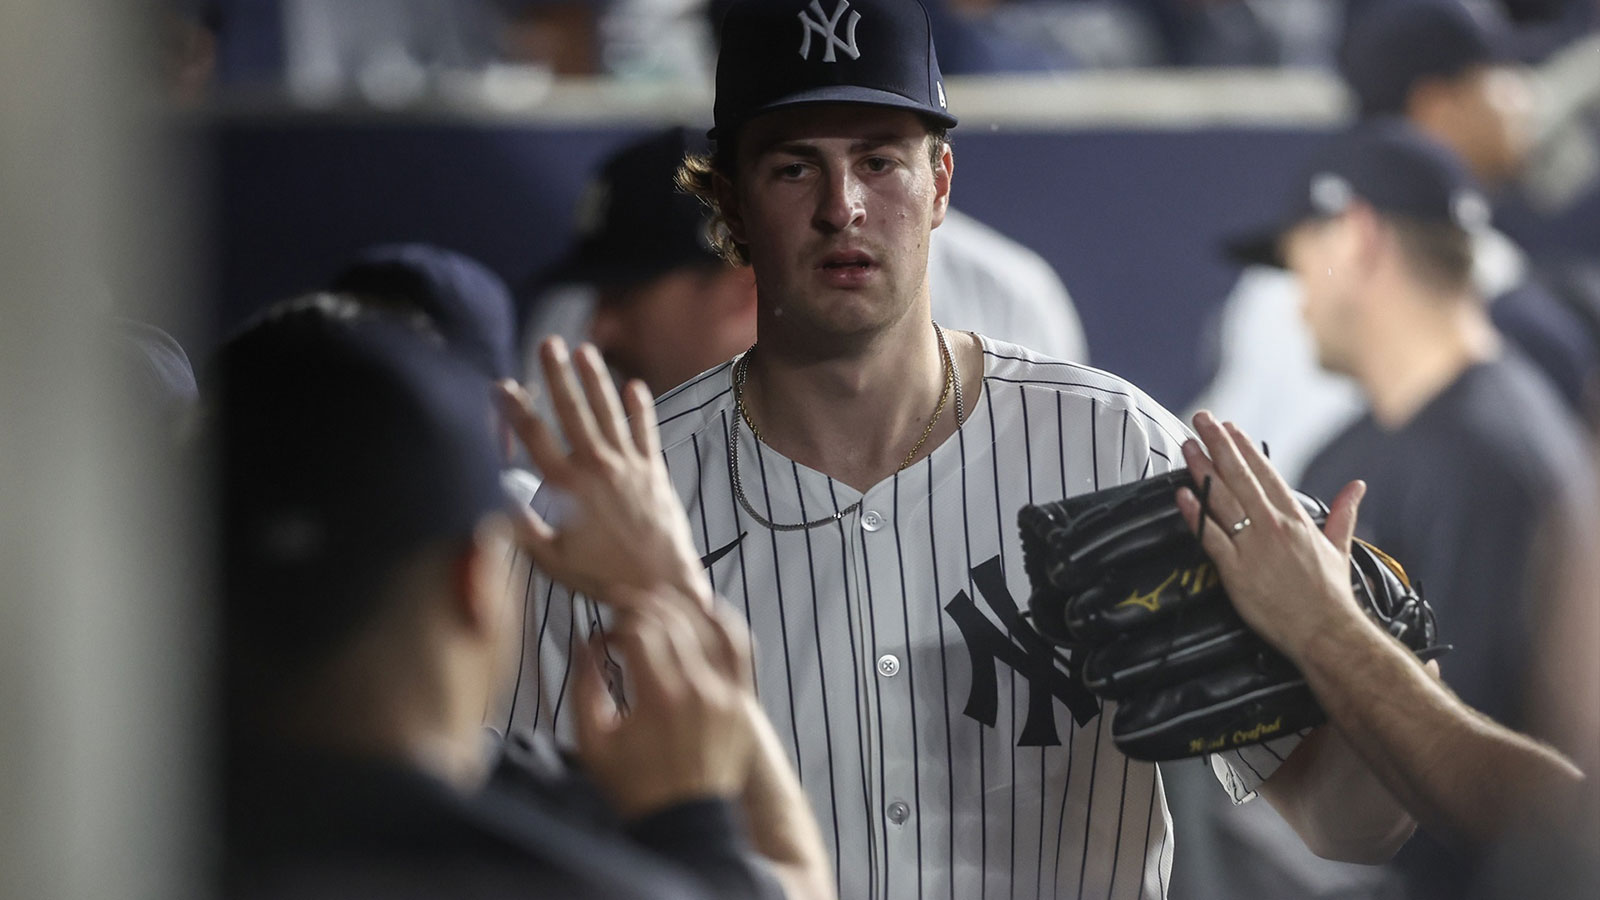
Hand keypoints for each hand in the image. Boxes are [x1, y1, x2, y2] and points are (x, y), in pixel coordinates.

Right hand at [496, 337, 710, 609]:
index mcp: (566, 487)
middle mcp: (596, 467)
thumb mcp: (551, 561)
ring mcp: (628, 466)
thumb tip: (497, 500)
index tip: (501, 384)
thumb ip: (524, 528)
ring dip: (596, 380)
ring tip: (586, 351)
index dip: (515, 408)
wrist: (661, 587)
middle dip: (558, 375)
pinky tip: (635, 386)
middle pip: (573, 411)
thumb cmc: (602, 578)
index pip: (534, 437)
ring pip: (609, 412)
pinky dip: (641, 408)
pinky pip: (646, 432)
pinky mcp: (654, 472)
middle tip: (548, 344)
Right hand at [573, 588, 757, 819]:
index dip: (614, 623)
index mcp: (659, 698)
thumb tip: (584, 643)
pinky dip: (723, 625)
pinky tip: (705, 612)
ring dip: (681, 606)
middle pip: (671, 621)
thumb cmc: (635, 787)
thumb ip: (584, 687)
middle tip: (623, 611)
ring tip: (659, 601)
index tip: (602, 635)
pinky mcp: (743, 702)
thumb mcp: (592, 743)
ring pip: (709, 625)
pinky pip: (740, 649)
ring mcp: (727, 694)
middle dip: (641, 608)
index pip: (638, 631)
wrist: (685, 824)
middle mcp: (699, 690)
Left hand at [1172, 410, 1369, 659]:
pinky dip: (1196, 514)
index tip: (1229, 427)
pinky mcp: (1236, 570)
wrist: (1325, 632)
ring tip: (1187, 445)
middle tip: (1201, 419)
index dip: (1244, 448)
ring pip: (1223, 499)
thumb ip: (1344, 513)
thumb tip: (1357, 486)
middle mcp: (1273, 526)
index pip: (1266, 473)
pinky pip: (1211, 536)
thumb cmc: (1331, 595)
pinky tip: (1182, 494)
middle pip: (1240, 476)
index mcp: (1296, 519)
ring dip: (1202, 469)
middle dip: (1218, 444)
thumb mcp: (1340, 548)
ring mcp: (1254, 546)